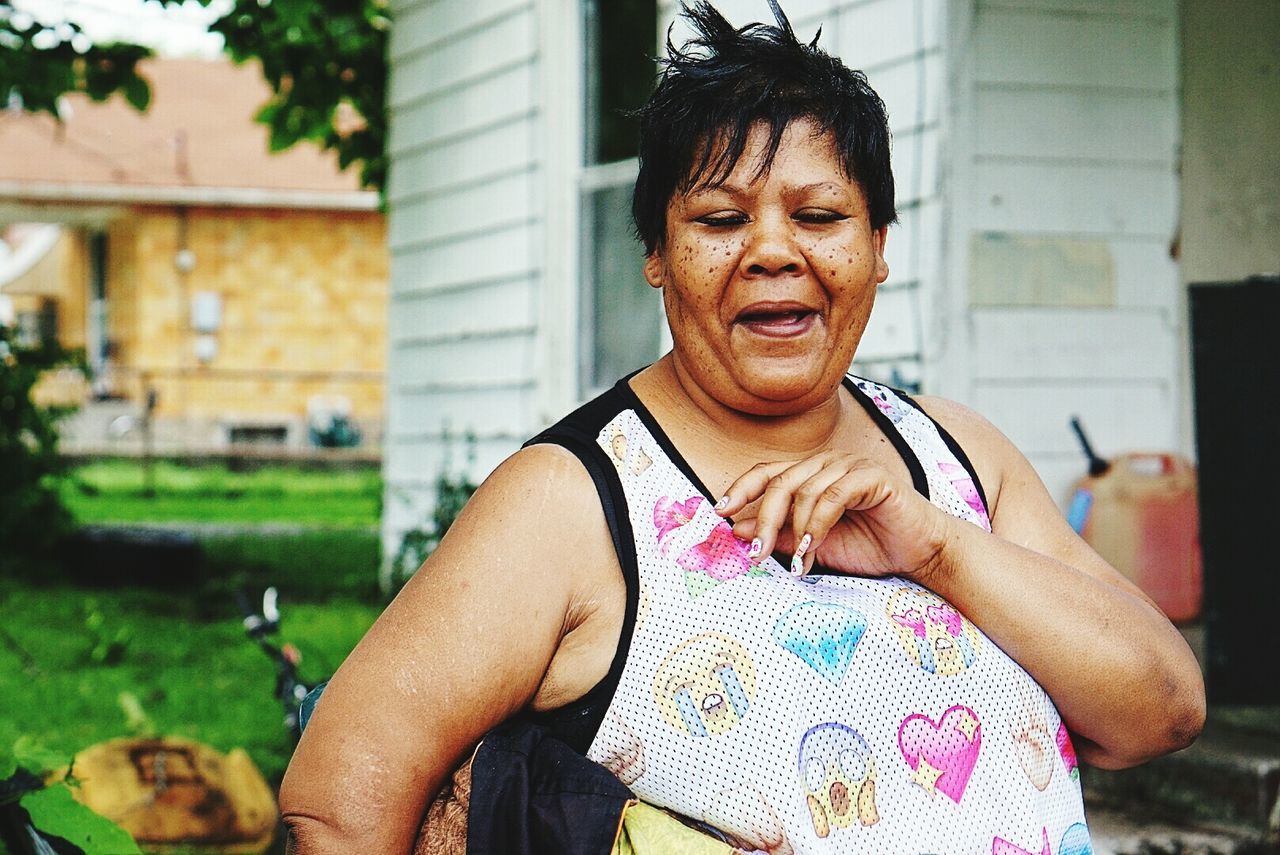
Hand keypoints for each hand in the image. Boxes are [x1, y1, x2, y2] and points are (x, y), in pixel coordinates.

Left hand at [716, 453, 953, 578]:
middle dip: (764, 521)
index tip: (719, 513)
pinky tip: (813, 549)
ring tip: (798, 563)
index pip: (767, 472)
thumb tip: (737, 528)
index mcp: (811, 473)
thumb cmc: (868, 547)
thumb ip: (780, 535)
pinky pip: (832, 496)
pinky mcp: (872, 476)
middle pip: (780, 482)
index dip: (740, 489)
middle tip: (756, 554)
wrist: (919, 554)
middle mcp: (828, 463)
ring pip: (804, 490)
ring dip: (796, 532)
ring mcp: (850, 464)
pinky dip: (817, 525)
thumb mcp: (812, 545)